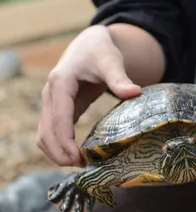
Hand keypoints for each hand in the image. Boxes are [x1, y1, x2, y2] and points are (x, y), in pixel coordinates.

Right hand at [36, 25, 140, 166]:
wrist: (90, 44)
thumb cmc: (100, 51)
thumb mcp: (110, 60)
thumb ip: (120, 78)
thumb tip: (136, 93)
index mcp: (61, 82)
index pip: (59, 117)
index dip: (65, 140)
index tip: (79, 158)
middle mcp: (50, 94)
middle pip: (46, 131)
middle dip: (60, 152)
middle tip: (82, 167)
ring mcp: (52, 102)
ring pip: (44, 134)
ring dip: (57, 152)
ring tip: (80, 164)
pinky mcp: (59, 108)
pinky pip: (52, 131)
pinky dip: (60, 146)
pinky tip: (77, 155)